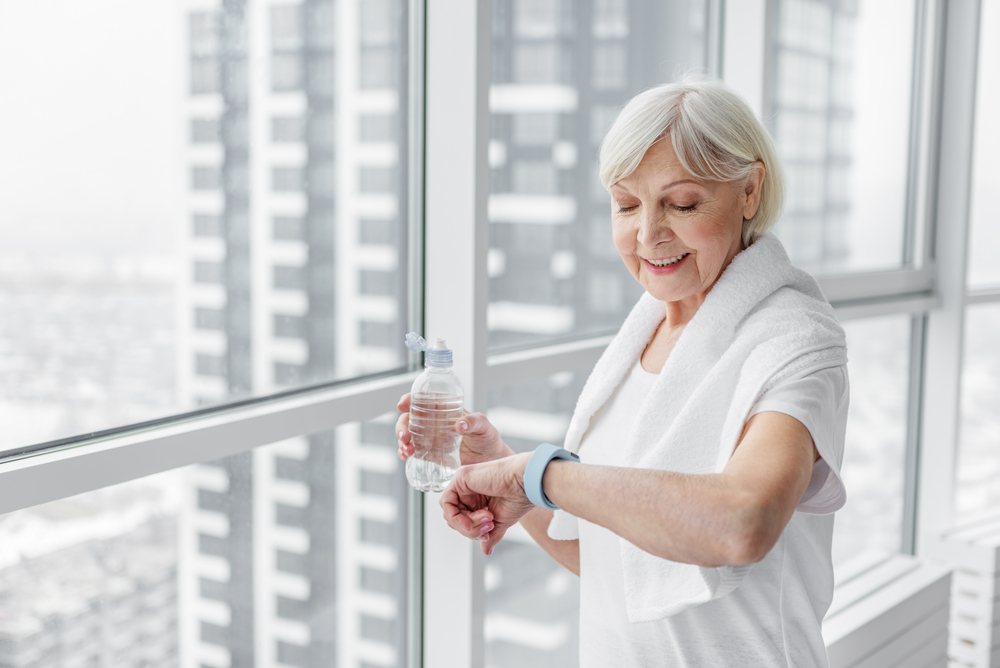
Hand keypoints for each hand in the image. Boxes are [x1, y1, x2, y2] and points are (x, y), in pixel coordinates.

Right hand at [395, 394, 513, 464]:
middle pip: (410, 418)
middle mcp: (434, 423)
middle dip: (402, 425)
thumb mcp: (485, 427)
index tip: (403, 404)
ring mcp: (430, 438)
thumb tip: (460, 424)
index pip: (424, 400)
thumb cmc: (488, 439)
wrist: (489, 462)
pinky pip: (413, 451)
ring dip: (402, 441)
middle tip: (405, 435)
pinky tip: (405, 456)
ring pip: (408, 435)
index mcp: (445, 410)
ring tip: (407, 449)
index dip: (410, 399)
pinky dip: (404, 452)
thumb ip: (475, 422)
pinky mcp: (430, 454)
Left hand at [440, 452, 535, 555]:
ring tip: (487, 520)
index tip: (488, 535)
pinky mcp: (460, 478)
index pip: (462, 521)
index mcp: (478, 499)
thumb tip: (485, 551)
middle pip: (454, 518)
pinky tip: (469, 522)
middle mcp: (468, 491)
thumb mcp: (500, 523)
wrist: (524, 486)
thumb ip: (490, 535)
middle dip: (469, 530)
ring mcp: (464, 483)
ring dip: (466, 524)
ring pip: (450, 512)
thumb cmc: (517, 499)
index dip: (472, 532)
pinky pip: (446, 502)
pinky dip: (455, 517)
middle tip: (488, 528)